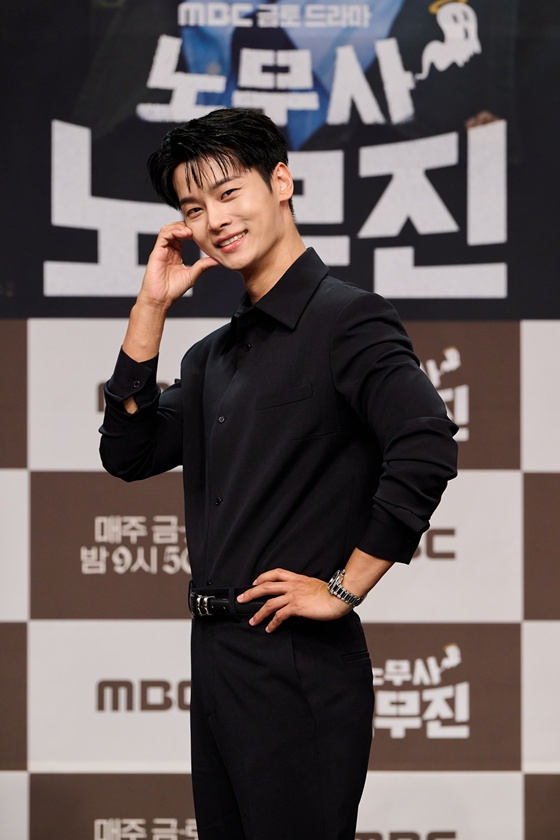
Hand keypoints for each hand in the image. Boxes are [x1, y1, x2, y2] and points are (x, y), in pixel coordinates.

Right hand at [138, 221, 218, 309]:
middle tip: (197, 229)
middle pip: (174, 229)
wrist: (161, 299)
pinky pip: (163, 235)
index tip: (201, 233)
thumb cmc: (172, 290)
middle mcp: (168, 250)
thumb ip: (203, 265)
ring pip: (168, 229)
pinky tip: (184, 234)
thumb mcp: (192, 275)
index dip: (190, 231)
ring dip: (179, 227)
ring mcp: (162, 250)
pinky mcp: (157, 252)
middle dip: (185, 226)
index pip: (181, 236)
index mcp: (175, 254)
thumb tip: (217, 261)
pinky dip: (173, 231)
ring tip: (190, 231)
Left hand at [237, 568, 351, 632]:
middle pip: (266, 586)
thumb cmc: (331, 592)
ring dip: (259, 613)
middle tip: (241, 599)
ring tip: (253, 621)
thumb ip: (303, 587)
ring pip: (269, 603)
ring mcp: (293, 596)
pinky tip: (269, 628)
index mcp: (297, 578)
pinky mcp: (296, 607)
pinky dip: (272, 623)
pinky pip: (280, 615)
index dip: (263, 577)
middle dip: (251, 593)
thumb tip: (299, 593)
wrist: (339, 596)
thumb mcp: (314, 584)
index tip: (255, 582)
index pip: (275, 573)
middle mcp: (292, 585)